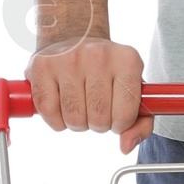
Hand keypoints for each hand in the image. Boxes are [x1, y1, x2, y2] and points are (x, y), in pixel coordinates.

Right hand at [28, 40, 151, 149]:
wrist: (77, 37)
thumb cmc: (109, 71)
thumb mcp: (134, 92)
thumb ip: (141, 124)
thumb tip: (126, 146)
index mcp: (128, 60)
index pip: (125, 115)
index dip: (120, 125)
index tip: (116, 115)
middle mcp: (98, 55)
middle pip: (98, 119)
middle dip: (98, 124)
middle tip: (95, 109)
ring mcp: (68, 59)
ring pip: (73, 118)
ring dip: (77, 123)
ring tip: (80, 105)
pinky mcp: (42, 65)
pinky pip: (48, 111)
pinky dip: (55, 119)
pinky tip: (62, 105)